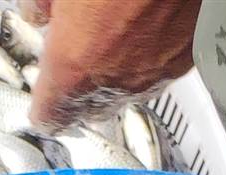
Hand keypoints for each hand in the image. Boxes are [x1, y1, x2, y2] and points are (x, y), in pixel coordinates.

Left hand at [30, 0, 202, 131]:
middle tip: (76, 54)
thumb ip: (42, 3)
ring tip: (115, 29)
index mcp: (75, 62)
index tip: (42, 101)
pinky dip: (149, 53)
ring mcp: (155, 70)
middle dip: (80, 88)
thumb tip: (39, 11)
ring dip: (116, 68)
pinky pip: (159, 67)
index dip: (44, 107)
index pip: (51, 113)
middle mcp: (118, 78)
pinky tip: (146, 21)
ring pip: (128, 87)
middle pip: (91, 107)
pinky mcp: (186, 56)